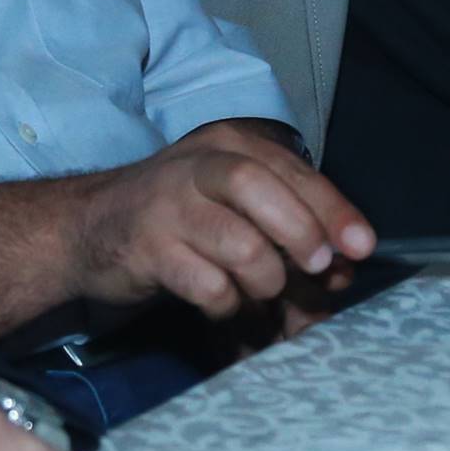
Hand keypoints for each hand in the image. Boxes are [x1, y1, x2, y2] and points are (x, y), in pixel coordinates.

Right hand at [67, 122, 374, 318]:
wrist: (88, 229)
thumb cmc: (178, 216)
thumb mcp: (234, 204)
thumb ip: (289, 223)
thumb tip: (344, 265)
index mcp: (229, 145)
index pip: (293, 171)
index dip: (334, 210)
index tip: (361, 248)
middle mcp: (198, 166)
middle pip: (262, 189)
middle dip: (302, 233)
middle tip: (318, 268)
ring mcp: (168, 206)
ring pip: (239, 243)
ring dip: (265, 279)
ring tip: (261, 293)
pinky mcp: (147, 249)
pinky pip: (207, 284)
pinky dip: (228, 304)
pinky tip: (225, 304)